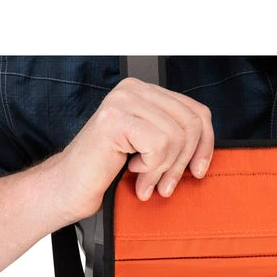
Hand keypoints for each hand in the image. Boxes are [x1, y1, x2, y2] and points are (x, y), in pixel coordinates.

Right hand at [46, 76, 214, 221]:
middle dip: (183, 161)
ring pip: (176, 136)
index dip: (205, 144)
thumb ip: (175, 138)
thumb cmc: (107, 171)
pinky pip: (158, 145)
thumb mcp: (151, 150)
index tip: (198, 170)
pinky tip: (132, 171)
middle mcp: (134, 89)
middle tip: (166, 185)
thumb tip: (206, 145)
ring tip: (146, 181)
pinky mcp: (115, 119)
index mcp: (145, 92)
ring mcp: (123, 101)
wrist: (70, 188)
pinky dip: (150, 167)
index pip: (197, 111)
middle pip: (191, 124)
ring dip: (164, 169)